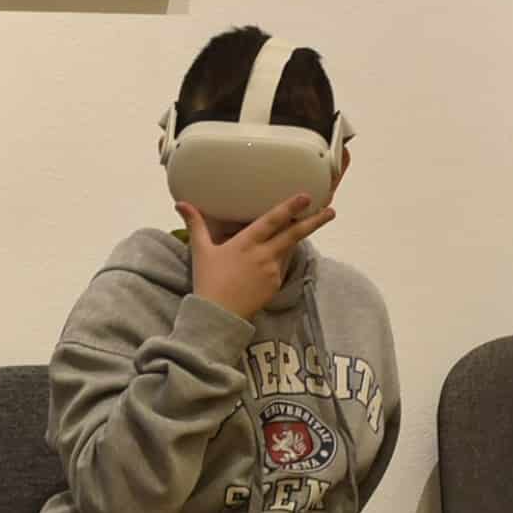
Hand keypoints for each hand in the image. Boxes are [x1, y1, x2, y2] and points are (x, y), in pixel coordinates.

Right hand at [176, 195, 335, 320]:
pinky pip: (284, 266)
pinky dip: (284, 256)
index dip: (290, 208)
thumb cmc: (208, 281)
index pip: (272, 221)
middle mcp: (263, 255)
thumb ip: (195, 224)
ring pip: (290, 249)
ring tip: (308, 224)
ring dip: (297, 238)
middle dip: (314, 221)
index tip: (306, 197)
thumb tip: (181, 203)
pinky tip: (281, 253)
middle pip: (294, 235)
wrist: (218, 315)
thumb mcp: (201, 251)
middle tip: (331, 211)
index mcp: (246, 243)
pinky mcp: (275, 285)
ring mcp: (272, 271)